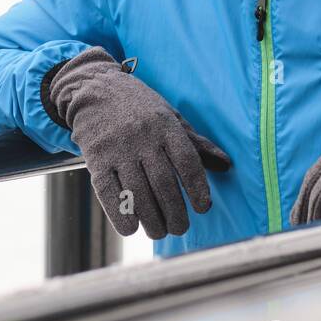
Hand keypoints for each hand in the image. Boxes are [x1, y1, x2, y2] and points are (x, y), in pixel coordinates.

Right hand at [45, 47, 231, 238]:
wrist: (93, 88)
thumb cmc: (139, 107)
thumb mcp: (170, 116)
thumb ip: (196, 143)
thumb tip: (226, 165)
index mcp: (166, 125)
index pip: (187, 161)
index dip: (197, 188)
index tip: (203, 208)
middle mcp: (143, 136)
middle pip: (163, 183)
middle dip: (174, 213)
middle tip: (180, 229)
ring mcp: (117, 148)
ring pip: (138, 192)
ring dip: (151, 220)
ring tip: (159, 232)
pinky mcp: (96, 159)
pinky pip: (109, 192)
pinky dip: (120, 215)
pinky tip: (131, 228)